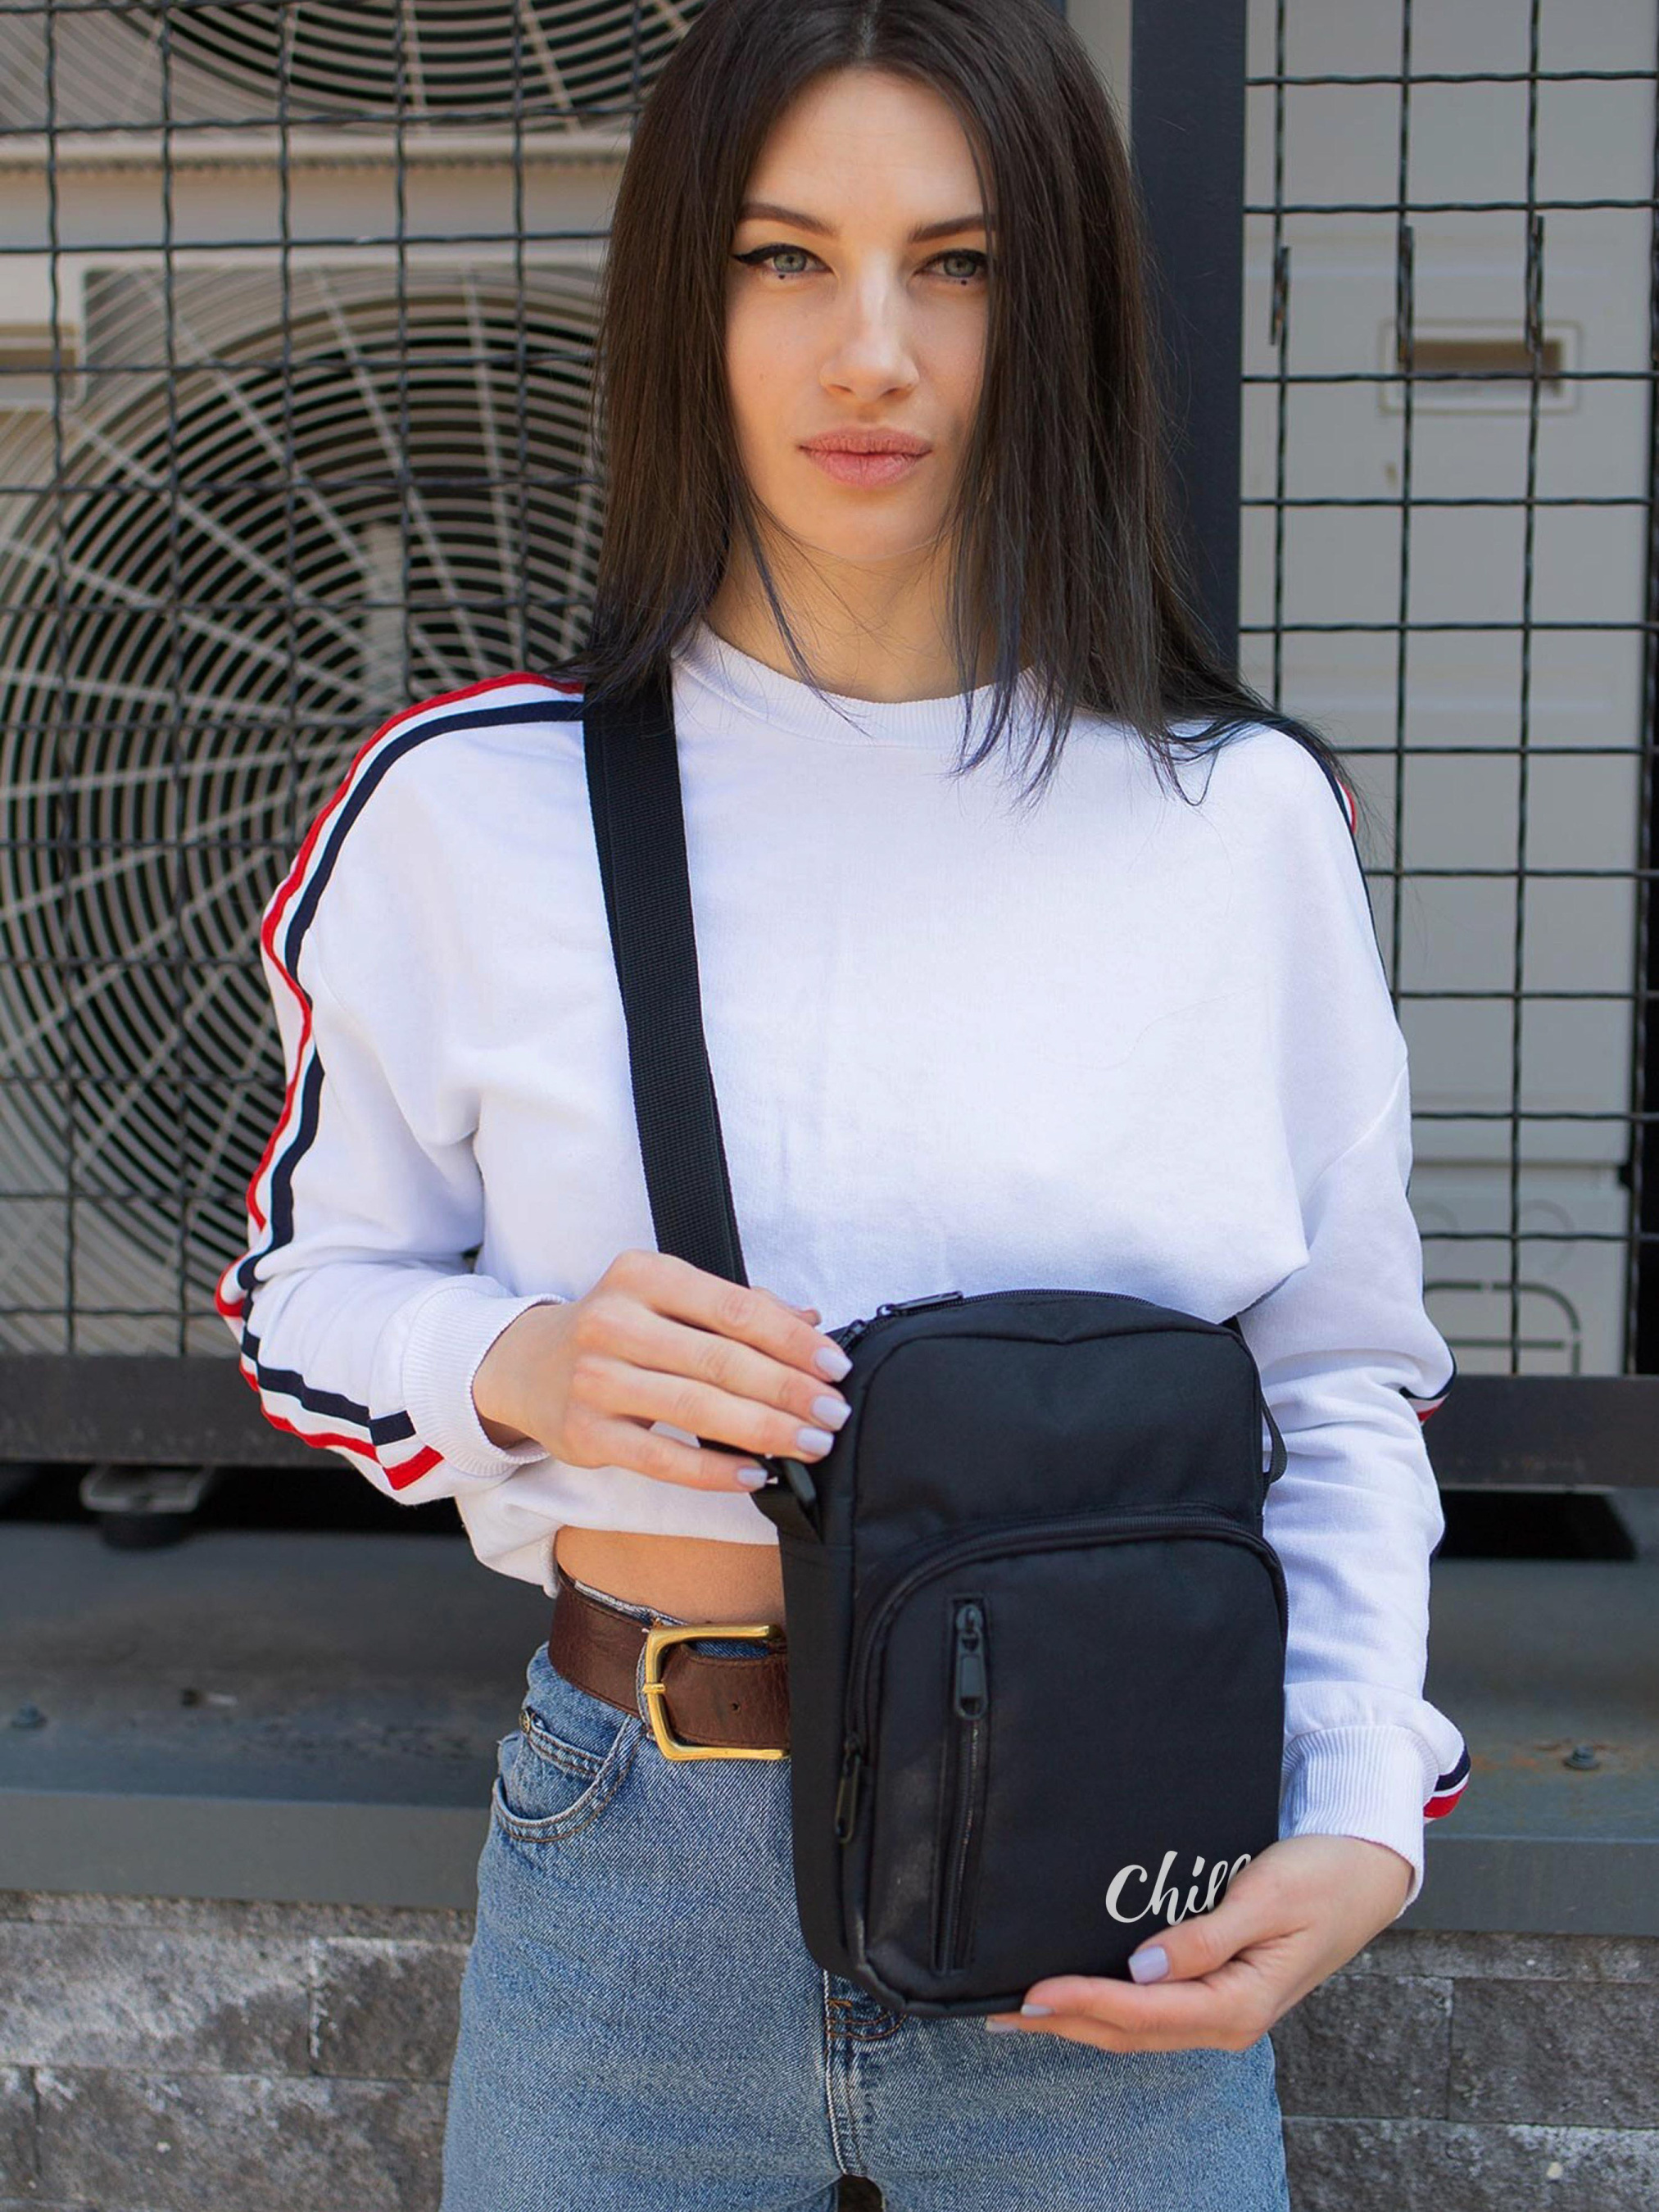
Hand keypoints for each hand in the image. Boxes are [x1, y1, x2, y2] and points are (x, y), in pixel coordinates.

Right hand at [470, 1247, 848, 1492]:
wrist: (529, 1364)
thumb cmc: (622, 1329)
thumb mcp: (670, 1298)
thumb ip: (738, 1307)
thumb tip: (810, 1320)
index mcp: (643, 1274)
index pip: (735, 1308)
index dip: (793, 1341)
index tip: (835, 1368)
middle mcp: (613, 1321)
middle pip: (720, 1360)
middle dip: (788, 1391)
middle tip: (834, 1414)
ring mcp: (593, 1378)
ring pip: (695, 1409)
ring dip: (764, 1431)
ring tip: (810, 1444)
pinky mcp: (583, 1432)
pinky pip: (661, 1459)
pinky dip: (714, 1470)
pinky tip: (755, 1474)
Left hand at [984, 1834, 1412, 2051]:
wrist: (1365, 1874)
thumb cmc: (1321, 1879)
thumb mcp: (1266, 1899)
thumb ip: (1205, 1938)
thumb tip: (1143, 1968)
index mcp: (1240, 2003)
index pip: (1144, 2010)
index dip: (1085, 2002)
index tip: (1034, 1990)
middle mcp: (1227, 2020)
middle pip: (1131, 2030)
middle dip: (1066, 2023)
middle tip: (1002, 2009)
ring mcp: (1223, 2012)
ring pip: (1137, 2028)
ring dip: (1080, 2022)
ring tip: (1022, 2011)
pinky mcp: (1218, 1993)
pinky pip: (1153, 2013)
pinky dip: (1108, 2011)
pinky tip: (1078, 1999)